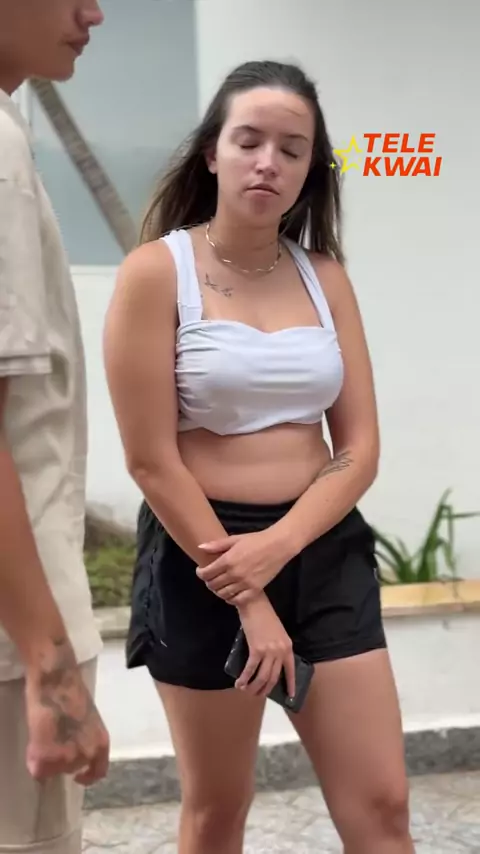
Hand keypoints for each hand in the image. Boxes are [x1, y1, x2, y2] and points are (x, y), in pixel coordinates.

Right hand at [25, 644, 109, 785]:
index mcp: (101, 743)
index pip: (99, 771)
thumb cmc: (71, 692)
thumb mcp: (88, 721)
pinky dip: (33, 759)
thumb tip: (73, 750)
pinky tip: (35, 742)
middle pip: (70, 768)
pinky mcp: (47, 756)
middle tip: (52, 741)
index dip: (87, 777)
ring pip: (52, 770)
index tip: (78, 777)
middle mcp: (87, 754)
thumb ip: (84, 739)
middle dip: (60, 758)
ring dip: (46, 758)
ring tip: (42, 737)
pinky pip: (38, 769)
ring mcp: (66, 757)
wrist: (57, 680)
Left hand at [196, 528, 292, 605]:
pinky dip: (231, 599)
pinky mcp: (255, 590)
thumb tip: (200, 547)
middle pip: (213, 585)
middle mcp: (235, 574)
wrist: (278, 546)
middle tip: (211, 578)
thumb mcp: (235, 539)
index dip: (200, 573)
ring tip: (220, 585)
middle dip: (209, 582)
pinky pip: (238, 600)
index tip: (201, 571)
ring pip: (223, 594)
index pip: (206, 573)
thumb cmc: (256, 540)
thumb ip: (217, 545)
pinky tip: (231, 594)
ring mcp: (245, 583)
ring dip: (218, 591)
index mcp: (228, 560)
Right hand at [236, 596, 294, 698]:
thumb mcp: (277, 633)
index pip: (291, 670)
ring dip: (254, 687)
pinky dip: (244, 678)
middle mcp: (280, 651)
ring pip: (263, 677)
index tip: (290, 697)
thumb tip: (268, 664)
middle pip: (273, 677)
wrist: (254, 604)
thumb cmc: (264, 616)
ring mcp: (269, 651)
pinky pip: (251, 669)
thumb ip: (276, 648)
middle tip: (257, 694)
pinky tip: (239, 683)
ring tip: (246, 690)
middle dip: (265, 689)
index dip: (290, 685)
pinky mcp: (256, 649)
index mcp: (288, 647)